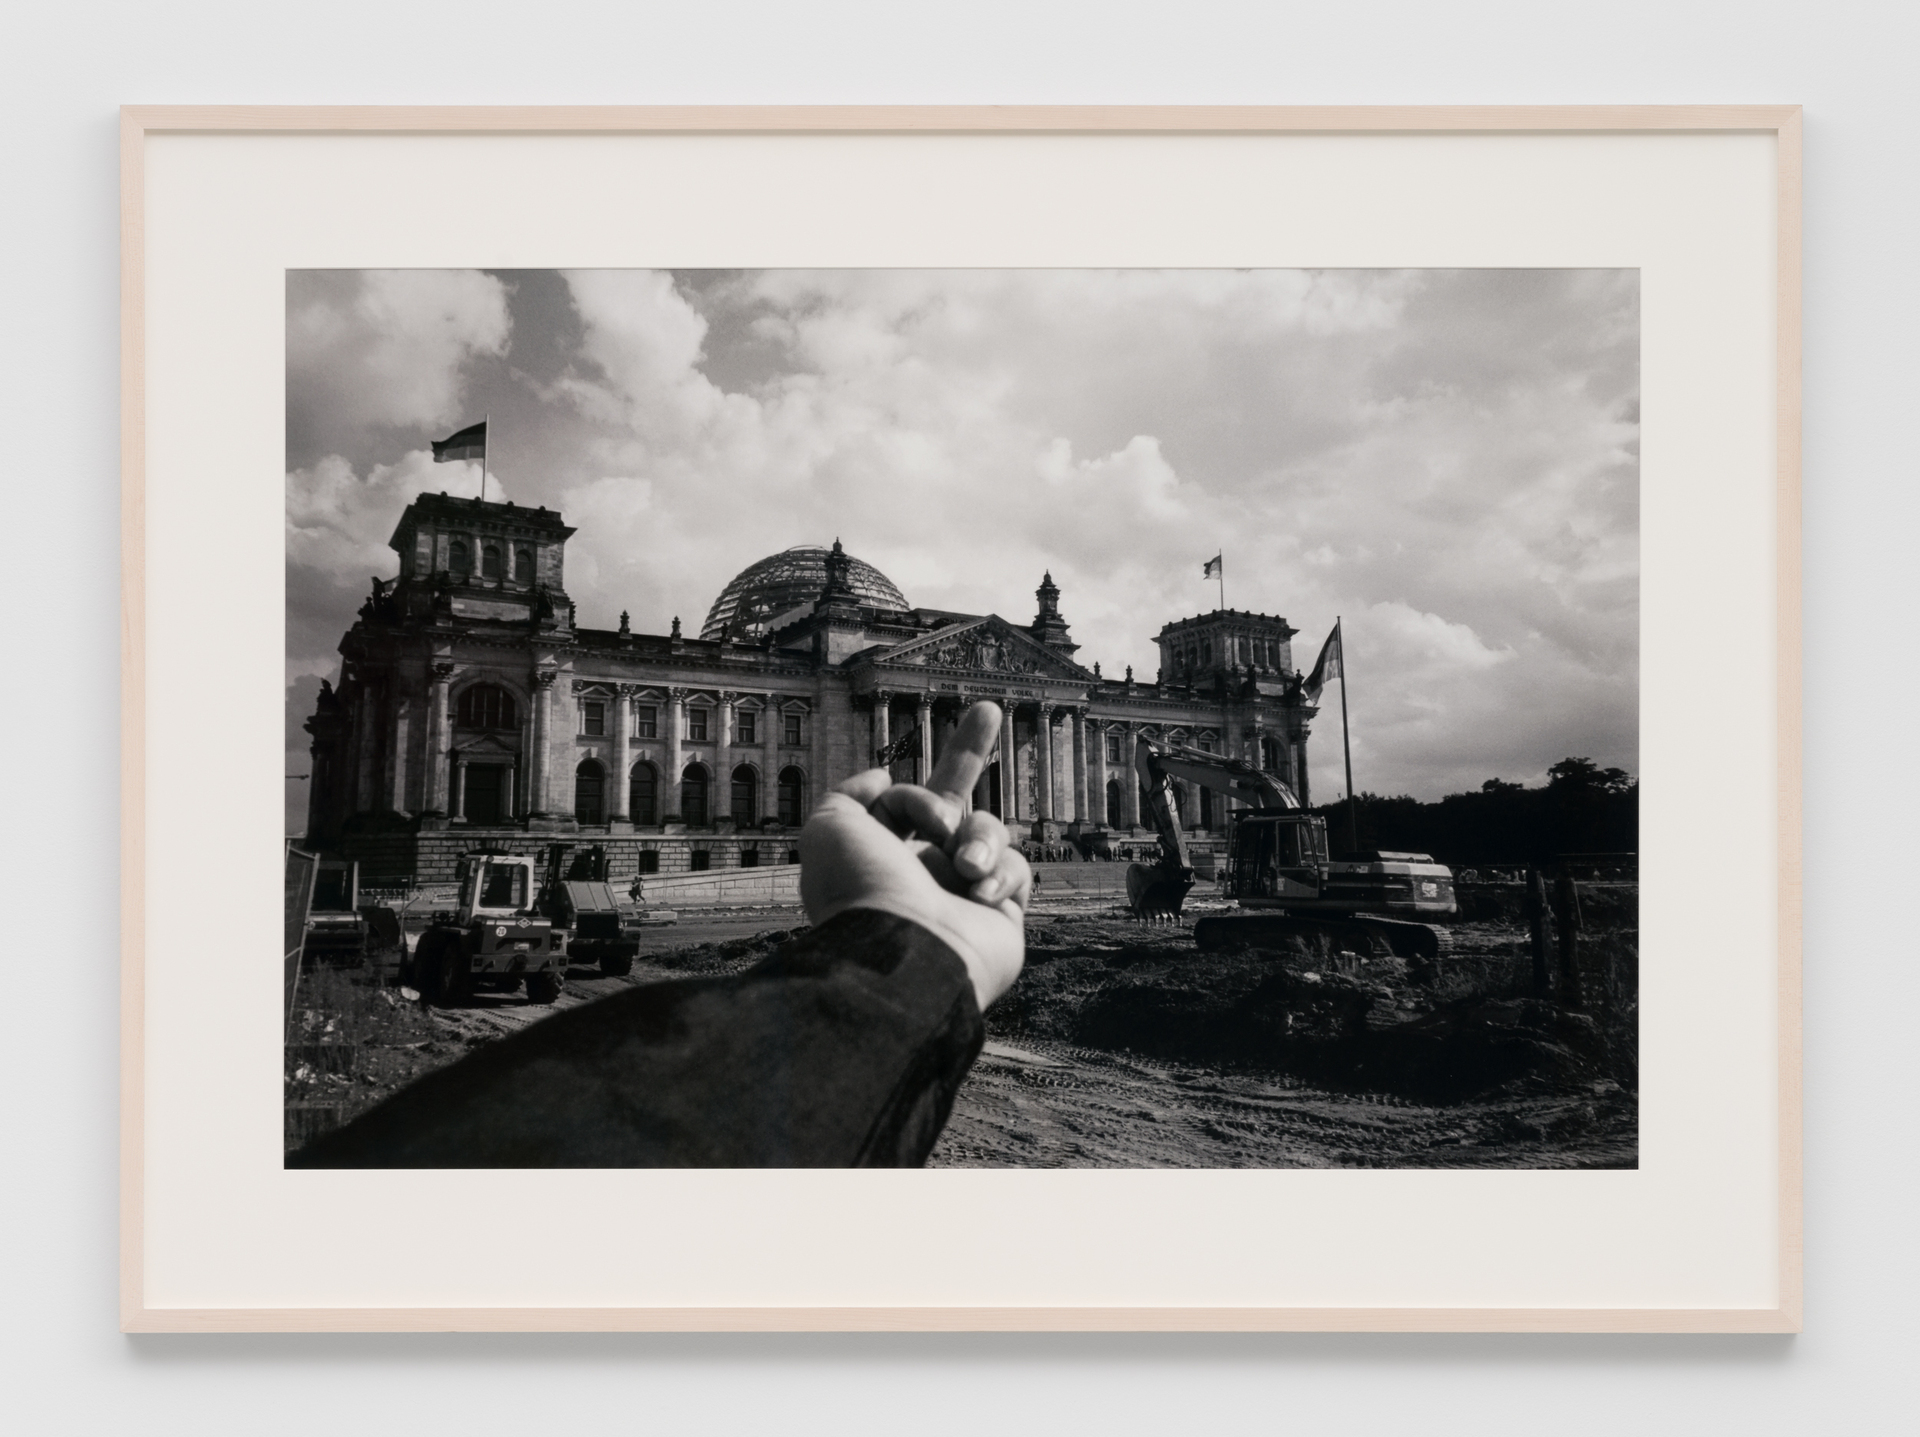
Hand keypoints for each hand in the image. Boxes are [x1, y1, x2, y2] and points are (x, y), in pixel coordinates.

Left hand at [799, 701, 1029, 1009]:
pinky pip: (1018, 868)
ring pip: (989, 829)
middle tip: (987, 709)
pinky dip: (999, 871)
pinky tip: (978, 892)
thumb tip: (884, 777)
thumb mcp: (830, 827)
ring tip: (961, 865)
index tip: (890, 785)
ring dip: (977, 836)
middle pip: (956, 801)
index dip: (910, 788)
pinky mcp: (1004, 914)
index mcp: (885, 856)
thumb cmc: (863, 890)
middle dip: (969, 751)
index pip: (907, 804)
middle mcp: (925, 872)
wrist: (905, 952)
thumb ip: (852, 793)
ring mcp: (965, 893)